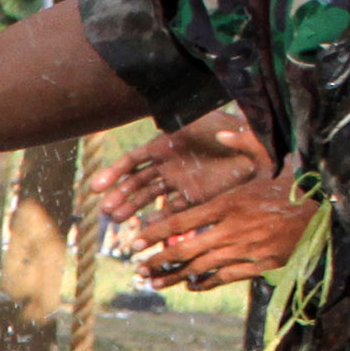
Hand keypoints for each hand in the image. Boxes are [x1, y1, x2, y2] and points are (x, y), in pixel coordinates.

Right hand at [85, 107, 270, 221]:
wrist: (252, 149)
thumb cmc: (231, 131)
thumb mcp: (210, 123)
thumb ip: (196, 125)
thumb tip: (189, 125)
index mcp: (165, 145)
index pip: (133, 161)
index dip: (113, 173)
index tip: (97, 187)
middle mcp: (167, 164)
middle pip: (136, 182)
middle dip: (120, 195)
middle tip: (106, 211)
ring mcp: (178, 181)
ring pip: (148, 197)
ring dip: (131, 207)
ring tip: (117, 221)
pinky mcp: (192, 197)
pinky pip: (170, 210)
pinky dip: (158, 219)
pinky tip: (147, 227)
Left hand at [91, 110, 309, 290]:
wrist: (331, 209)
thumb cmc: (298, 181)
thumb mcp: (272, 156)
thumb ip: (244, 143)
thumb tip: (220, 135)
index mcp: (232, 203)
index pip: (184, 220)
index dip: (156, 231)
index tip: (135, 238)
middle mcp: (235, 229)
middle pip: (187, 249)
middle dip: (159, 260)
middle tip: (139, 267)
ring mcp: (248, 250)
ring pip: (204, 268)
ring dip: (176, 276)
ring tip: (155, 282)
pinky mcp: (263, 265)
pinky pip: (227, 277)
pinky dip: (207, 282)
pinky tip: (192, 285)